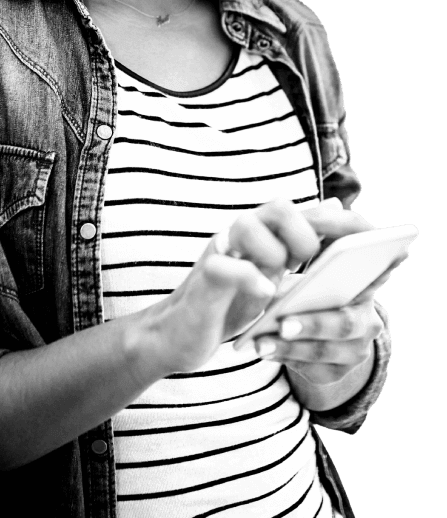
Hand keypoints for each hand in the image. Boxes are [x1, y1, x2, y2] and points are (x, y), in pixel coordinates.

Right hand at [139, 197, 373, 375]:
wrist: (178, 334)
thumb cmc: (228, 304)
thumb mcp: (270, 275)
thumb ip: (299, 246)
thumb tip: (335, 209)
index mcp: (261, 233)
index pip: (301, 211)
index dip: (335, 222)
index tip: (362, 241)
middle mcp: (240, 235)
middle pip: (278, 207)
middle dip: (305, 234)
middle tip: (307, 265)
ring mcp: (220, 253)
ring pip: (247, 225)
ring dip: (274, 253)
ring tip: (279, 282)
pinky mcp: (203, 278)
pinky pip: (225, 267)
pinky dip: (250, 280)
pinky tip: (265, 296)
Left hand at [254, 261, 402, 385]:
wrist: (320, 325)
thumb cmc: (311, 288)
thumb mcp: (312, 274)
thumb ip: (306, 272)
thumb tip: (282, 281)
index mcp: (365, 288)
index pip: (376, 279)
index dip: (371, 277)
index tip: (346, 279)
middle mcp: (369, 322)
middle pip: (344, 324)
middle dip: (311, 325)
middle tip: (283, 325)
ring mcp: (356, 351)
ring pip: (324, 352)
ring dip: (289, 348)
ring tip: (261, 342)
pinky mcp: (337, 372)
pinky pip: (312, 370)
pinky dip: (285, 359)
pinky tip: (265, 350)